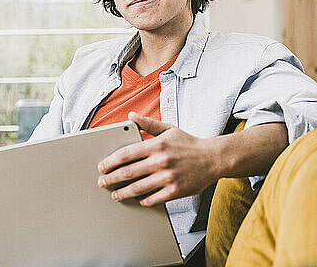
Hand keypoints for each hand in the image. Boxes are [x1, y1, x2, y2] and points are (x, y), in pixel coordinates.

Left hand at [97, 112, 221, 205]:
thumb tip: (130, 116)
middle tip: (102, 182)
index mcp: (157, 144)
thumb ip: (148, 123)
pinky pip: (154, 198)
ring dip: (123, 193)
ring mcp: (168, 177)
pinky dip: (143, 200)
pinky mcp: (176, 191)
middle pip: (128, 172)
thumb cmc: (189, 143)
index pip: (126, 154)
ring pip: (139, 188)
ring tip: (115, 194)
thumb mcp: (168, 129)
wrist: (214, 158)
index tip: (102, 167)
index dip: (110, 162)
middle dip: (112, 179)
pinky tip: (137, 199)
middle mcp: (161, 161)